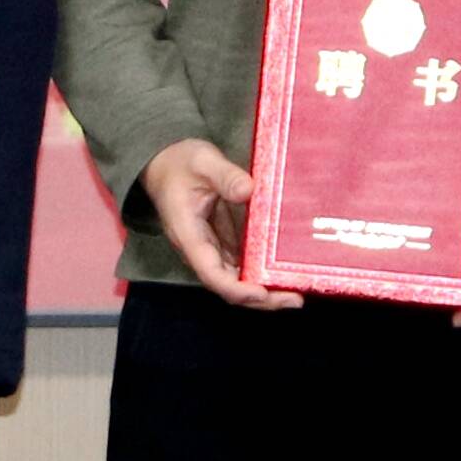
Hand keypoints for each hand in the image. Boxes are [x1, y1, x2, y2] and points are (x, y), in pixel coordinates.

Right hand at [136, 138, 297, 309]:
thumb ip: (225, 176)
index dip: (237, 289)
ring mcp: (210, 248)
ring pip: (236, 279)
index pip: (212, 273)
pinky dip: (260, 271)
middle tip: (295, 299)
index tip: (263, 293)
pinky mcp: (220, 242)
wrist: (164, 164)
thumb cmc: (179, 163)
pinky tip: (283, 271)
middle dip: (260, 298)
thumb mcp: (202, 161)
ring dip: (264, 288)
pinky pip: (241, 264)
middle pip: (228, 286)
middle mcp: (199, 250)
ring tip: (296, 290)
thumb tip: (249, 190)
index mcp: (188, 235)